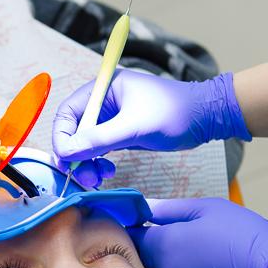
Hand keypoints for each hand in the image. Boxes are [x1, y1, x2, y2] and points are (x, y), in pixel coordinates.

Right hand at [52, 70, 250, 187]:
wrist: (205, 118)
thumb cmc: (174, 113)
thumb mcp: (134, 128)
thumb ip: (99, 140)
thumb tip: (66, 152)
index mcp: (103, 89)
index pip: (68, 113)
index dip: (62, 137)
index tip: (66, 159)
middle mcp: (104, 102)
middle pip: (74, 130)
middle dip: (75, 155)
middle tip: (83, 176)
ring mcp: (112, 118)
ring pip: (85, 144)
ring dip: (86, 163)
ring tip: (97, 179)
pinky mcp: (121, 133)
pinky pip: (99, 150)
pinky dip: (98, 163)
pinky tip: (108, 173)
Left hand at [128, 198, 267, 267]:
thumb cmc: (242, 235)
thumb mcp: (206, 209)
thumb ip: (170, 209)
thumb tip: (145, 207)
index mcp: (164, 247)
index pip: (131, 237)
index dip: (133, 225)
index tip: (140, 216)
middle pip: (145, 257)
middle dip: (153, 243)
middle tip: (174, 227)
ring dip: (173, 260)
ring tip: (199, 245)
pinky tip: (212, 265)